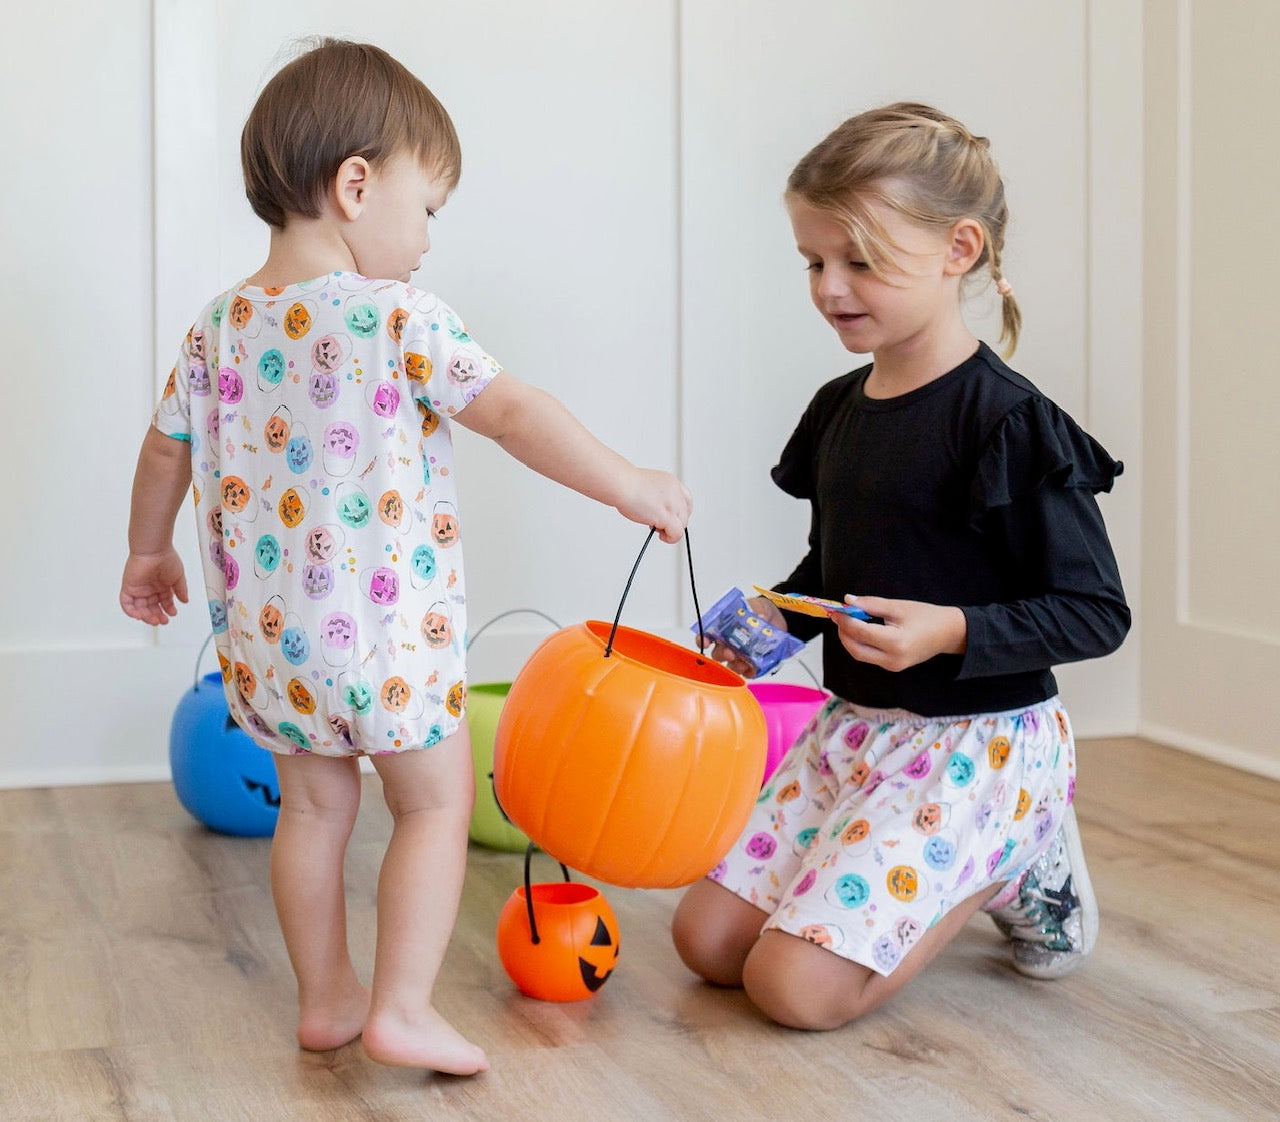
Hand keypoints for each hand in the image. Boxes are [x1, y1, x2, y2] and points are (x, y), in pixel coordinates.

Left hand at [120, 549, 189, 625]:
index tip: (172, 613)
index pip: (164, 602)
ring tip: (154, 620)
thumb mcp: (179, 577)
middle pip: (151, 607)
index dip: (168, 609)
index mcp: (161, 585)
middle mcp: (150, 588)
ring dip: (146, 616)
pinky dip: (131, 611)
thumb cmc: (166, 558)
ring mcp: (139, 589)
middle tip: (163, 621)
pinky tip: (140, 616)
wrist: (154, 551)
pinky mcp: (129, 588)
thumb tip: (185, 601)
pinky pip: (126, 603)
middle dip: (157, 616)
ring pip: (140, 608)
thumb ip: (181, 590)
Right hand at [617, 468, 692, 543]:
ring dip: (671, 531)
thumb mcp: (648, 486)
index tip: (673, 517)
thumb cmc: (626, 485)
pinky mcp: (667, 516)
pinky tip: (661, 536)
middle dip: (675, 522)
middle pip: (685, 513)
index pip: (686, 499)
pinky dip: (671, 538)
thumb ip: (657, 496)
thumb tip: (656, 509)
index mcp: (671, 482)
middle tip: (660, 525)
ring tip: (657, 530)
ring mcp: (673, 504)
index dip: (680, 511)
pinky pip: (677, 533)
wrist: (621, 484)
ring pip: (683, 524)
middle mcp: (676, 492)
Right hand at [696, 596, 785, 677]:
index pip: (707, 635)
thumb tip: (760, 616)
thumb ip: (755, 611)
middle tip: (730, 653)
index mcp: (723, 628)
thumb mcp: (756, 606)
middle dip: (723, 654)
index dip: (703, 640)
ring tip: (744, 661)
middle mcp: (728, 644)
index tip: (706, 642)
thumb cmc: (759, 611)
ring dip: (736, 665)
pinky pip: (747, 673)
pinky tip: (754, 667)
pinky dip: (749, 671)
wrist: (775, 619)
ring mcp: (739, 655)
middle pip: (718, 654)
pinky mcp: (751, 664)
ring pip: (731, 666)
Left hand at [829, 595, 965, 671]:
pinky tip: (860, 630)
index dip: (845, 620)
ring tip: (848, 620)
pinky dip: (860, 643)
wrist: (949, 634)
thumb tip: (847, 600)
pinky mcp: (892, 667)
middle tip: (838, 615)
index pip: (860, 632)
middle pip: (855, 649)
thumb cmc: (926, 616)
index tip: (836, 609)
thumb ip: (871, 604)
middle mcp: (892, 659)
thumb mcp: (898, 607)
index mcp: (896, 642)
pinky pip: (869, 656)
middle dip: (843, 632)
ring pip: (860, 654)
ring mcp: (892, 666)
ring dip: (850, 638)